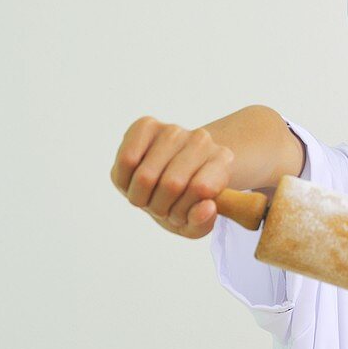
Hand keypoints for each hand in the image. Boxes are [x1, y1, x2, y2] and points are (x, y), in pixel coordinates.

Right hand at [111, 116, 233, 238]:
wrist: (164, 182)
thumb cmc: (182, 202)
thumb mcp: (195, 223)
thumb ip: (202, 222)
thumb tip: (207, 207)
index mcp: (223, 160)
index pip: (200, 189)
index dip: (183, 212)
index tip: (183, 213)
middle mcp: (201, 140)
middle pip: (171, 184)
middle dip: (160, 207)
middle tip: (163, 207)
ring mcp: (174, 130)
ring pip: (146, 176)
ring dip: (141, 198)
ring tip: (150, 197)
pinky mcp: (146, 125)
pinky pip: (127, 160)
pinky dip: (125, 181)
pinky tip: (134, 181)